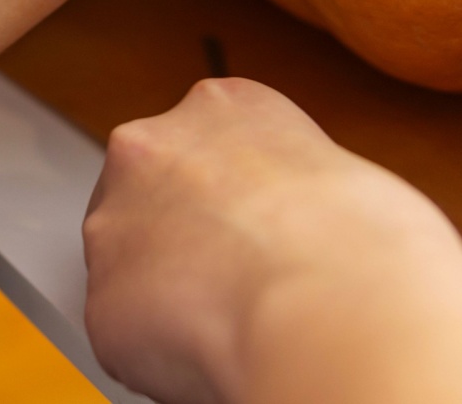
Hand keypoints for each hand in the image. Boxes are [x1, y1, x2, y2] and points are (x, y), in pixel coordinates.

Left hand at [83, 80, 461, 403]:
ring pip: (130, 269)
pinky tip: (213, 353)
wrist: (333, 304)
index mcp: (221, 106)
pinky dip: (161, 355)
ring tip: (236, 323)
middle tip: (241, 285)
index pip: (203, 150)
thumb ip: (287, 187)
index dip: (230, 205)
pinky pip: (128, 338)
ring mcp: (114, 222)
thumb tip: (294, 232)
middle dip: (182, 241)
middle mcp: (150, 147)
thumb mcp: (338, 176)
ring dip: (168, 295)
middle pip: (150, 200)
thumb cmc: (361, 246)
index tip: (254, 236)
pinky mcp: (100, 303)